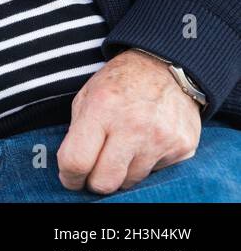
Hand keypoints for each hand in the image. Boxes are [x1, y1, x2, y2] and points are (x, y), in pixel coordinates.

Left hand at [56, 49, 202, 194]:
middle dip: (94, 183)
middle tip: (92, 173)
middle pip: (105, 182)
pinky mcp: (182, 148)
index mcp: (101, 110)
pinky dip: (145, 164)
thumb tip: (72, 170)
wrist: (166, 67)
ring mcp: (161, 139)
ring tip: (122, 148)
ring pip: (131, 182)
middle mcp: (132, 127)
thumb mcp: (87, 97)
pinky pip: (156, 173)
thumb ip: (77, 133)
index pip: (76, 161)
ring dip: (121, 172)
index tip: (70, 178)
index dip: (69, 176)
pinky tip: (145, 142)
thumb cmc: (119, 83)